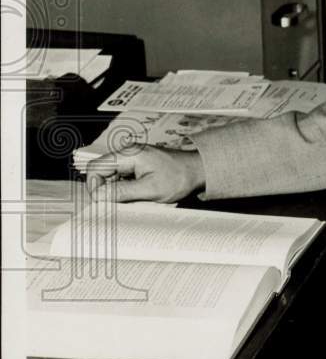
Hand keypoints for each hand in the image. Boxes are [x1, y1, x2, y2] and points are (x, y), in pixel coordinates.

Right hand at [85, 145, 204, 202]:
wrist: (198, 171)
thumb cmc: (179, 177)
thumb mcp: (150, 189)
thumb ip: (122, 192)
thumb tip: (98, 196)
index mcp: (129, 154)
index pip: (96, 168)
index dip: (94, 186)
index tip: (102, 202)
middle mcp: (127, 153)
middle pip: (101, 172)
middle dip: (105, 190)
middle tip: (118, 206)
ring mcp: (131, 158)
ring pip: (110, 176)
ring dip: (116, 191)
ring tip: (132, 200)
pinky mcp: (137, 165)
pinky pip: (121, 177)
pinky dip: (124, 189)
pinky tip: (137, 196)